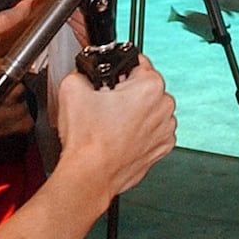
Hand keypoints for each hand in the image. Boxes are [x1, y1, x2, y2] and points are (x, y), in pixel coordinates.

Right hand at [54, 56, 175, 208]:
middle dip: (127, 92)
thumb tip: (85, 71)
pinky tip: (120, 137)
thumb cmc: (87, 140)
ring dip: (135, 113)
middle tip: (105, 105)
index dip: (118, 70)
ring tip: (111, 124)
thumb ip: (83, 70)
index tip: (109, 81)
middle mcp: (164, 106)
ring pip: (150, 109)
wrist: (89, 176)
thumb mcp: (72, 88)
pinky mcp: (162, 148)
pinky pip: (152, 131)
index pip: (137, 62)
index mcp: (150, 86)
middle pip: (145, 87)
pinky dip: (140, 132)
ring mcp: (166, 129)